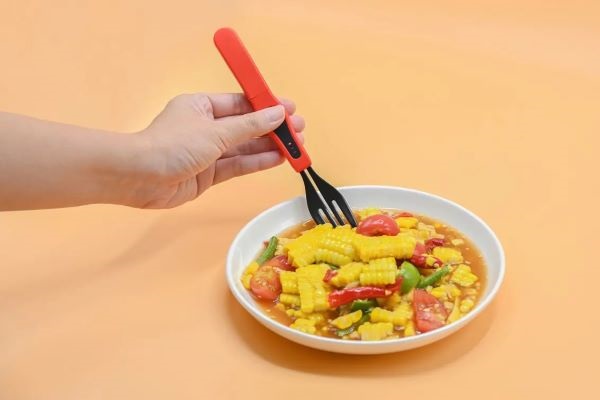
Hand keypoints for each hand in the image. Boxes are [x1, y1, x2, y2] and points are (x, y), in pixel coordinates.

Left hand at [129, 93, 304, 207]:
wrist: (139, 178)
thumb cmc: (172, 145)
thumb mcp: (215, 132)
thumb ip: (249, 126)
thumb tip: (277, 114)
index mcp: (202, 106)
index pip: (241, 103)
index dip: (267, 106)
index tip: (290, 109)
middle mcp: (206, 127)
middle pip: (246, 126)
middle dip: (273, 128)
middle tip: (299, 131)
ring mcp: (207, 152)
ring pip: (244, 147)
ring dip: (270, 146)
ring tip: (296, 147)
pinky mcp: (208, 174)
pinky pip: (237, 165)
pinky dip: (257, 162)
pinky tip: (278, 159)